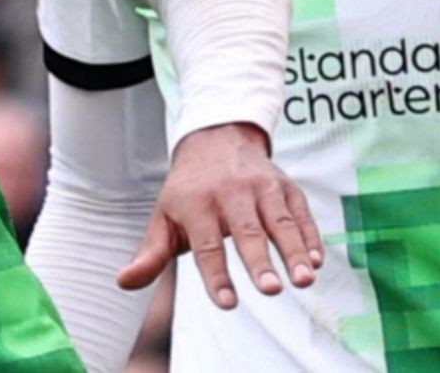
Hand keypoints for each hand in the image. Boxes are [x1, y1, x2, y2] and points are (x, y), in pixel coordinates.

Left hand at [118, 121, 322, 308]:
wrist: (216, 136)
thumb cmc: (188, 190)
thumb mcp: (164, 216)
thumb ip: (150, 254)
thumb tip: (123, 282)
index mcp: (197, 204)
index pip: (207, 245)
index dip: (216, 275)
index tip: (227, 303)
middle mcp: (231, 192)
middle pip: (247, 231)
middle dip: (259, 261)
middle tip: (271, 290)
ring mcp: (262, 186)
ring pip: (280, 220)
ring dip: (294, 251)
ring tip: (304, 279)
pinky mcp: (285, 185)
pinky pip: (301, 211)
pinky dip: (310, 236)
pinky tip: (316, 261)